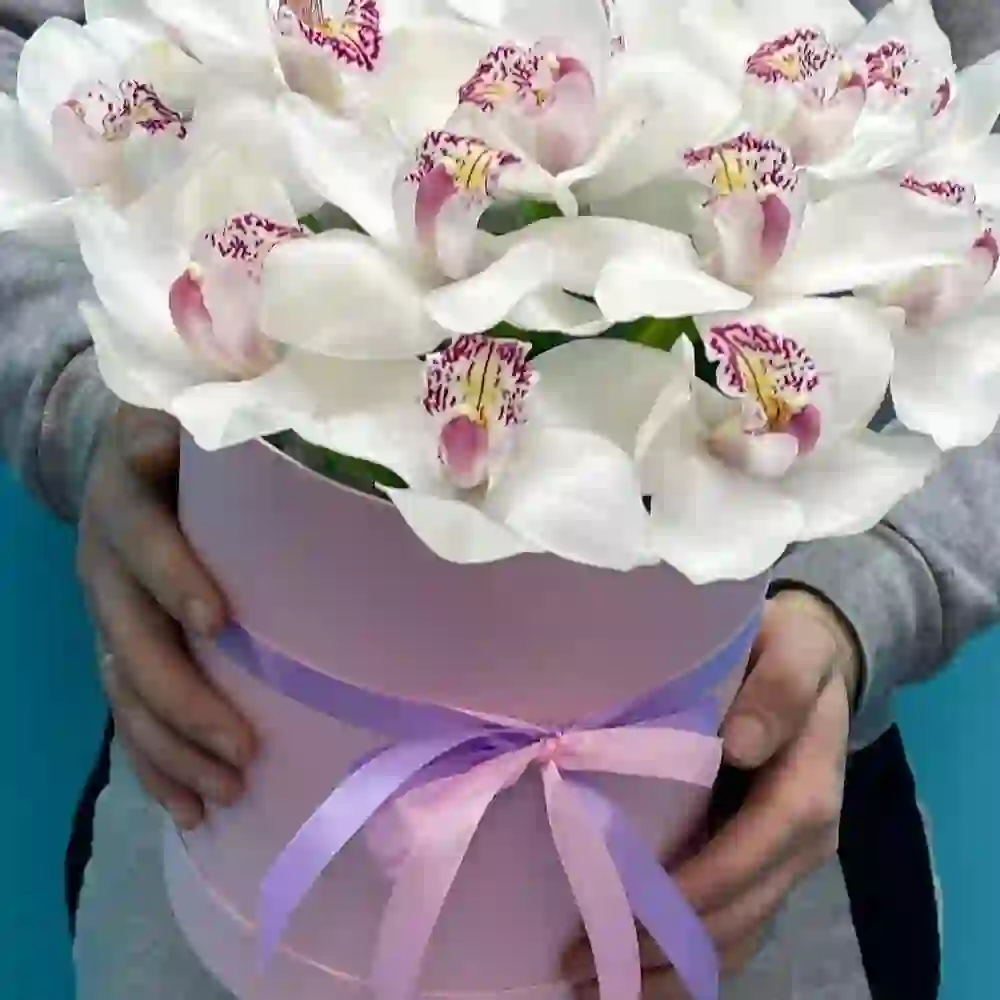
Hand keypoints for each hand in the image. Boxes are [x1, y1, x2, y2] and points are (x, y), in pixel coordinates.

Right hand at [78, 405, 255, 828]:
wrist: (115, 451)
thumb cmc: (184, 436)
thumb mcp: (200, 414)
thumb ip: (238, 420)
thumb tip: (323, 413)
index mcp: (128, 496)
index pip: (143, 536)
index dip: (172, 574)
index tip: (217, 620)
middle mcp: (105, 562)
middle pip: (128, 637)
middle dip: (183, 698)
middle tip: (242, 747)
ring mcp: (104, 612)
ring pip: (123, 690)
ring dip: (170, 748)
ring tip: (224, 793)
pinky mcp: (114, 645)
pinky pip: (123, 713)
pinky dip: (153, 763)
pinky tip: (188, 807)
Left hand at [565, 589, 861, 998]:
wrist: (817, 662)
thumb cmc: (791, 650)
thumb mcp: (794, 649)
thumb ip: (778, 689)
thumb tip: (741, 744)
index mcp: (805, 796)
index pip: (742, 862)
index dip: (683, 897)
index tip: (615, 917)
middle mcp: (800, 844)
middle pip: (734, 918)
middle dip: (660, 949)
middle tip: (578, 966)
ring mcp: (781, 862)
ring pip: (732, 939)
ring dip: (667, 972)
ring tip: (591, 984)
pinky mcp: (761, 864)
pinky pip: (730, 928)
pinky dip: (684, 959)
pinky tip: (633, 972)